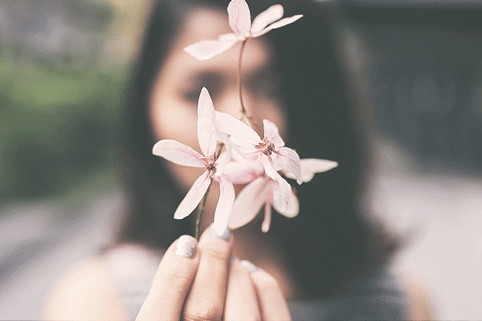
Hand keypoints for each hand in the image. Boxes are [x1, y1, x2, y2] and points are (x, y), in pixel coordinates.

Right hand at [136, 228, 290, 319]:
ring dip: (236, 274)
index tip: (185, 244)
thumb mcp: (174, 315)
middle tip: (218, 233)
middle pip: (203, 312)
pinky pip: (273, 313)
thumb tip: (186, 252)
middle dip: (211, 263)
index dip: (172, 274)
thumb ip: (170, 299)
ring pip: (241, 314)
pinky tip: (252, 275)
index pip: (158, 318)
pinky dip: (263, 285)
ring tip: (232, 259)